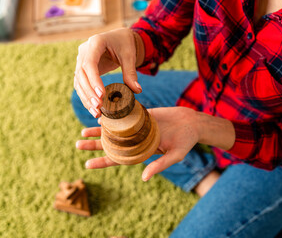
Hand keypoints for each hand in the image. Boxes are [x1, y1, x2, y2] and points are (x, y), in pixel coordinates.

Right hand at [74, 28, 143, 117]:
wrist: (120, 38)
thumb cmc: (125, 43)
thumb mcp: (129, 55)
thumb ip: (131, 72)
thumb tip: (137, 90)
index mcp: (95, 42)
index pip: (90, 63)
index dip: (94, 80)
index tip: (102, 95)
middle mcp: (84, 51)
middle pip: (81, 74)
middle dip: (89, 92)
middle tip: (99, 107)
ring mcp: (81, 60)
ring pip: (79, 81)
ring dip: (86, 98)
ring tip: (96, 112)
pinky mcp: (83, 69)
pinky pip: (81, 84)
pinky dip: (86, 97)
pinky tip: (93, 109)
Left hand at [76, 107, 199, 180]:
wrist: (191, 122)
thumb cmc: (185, 142)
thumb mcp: (174, 155)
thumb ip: (159, 165)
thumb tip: (144, 178)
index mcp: (141, 152)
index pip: (118, 159)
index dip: (103, 162)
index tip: (87, 164)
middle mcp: (135, 140)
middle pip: (111, 144)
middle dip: (94, 145)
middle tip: (78, 144)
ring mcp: (136, 127)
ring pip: (113, 129)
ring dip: (98, 130)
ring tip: (83, 131)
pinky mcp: (140, 114)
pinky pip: (123, 115)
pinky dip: (111, 115)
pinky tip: (100, 114)